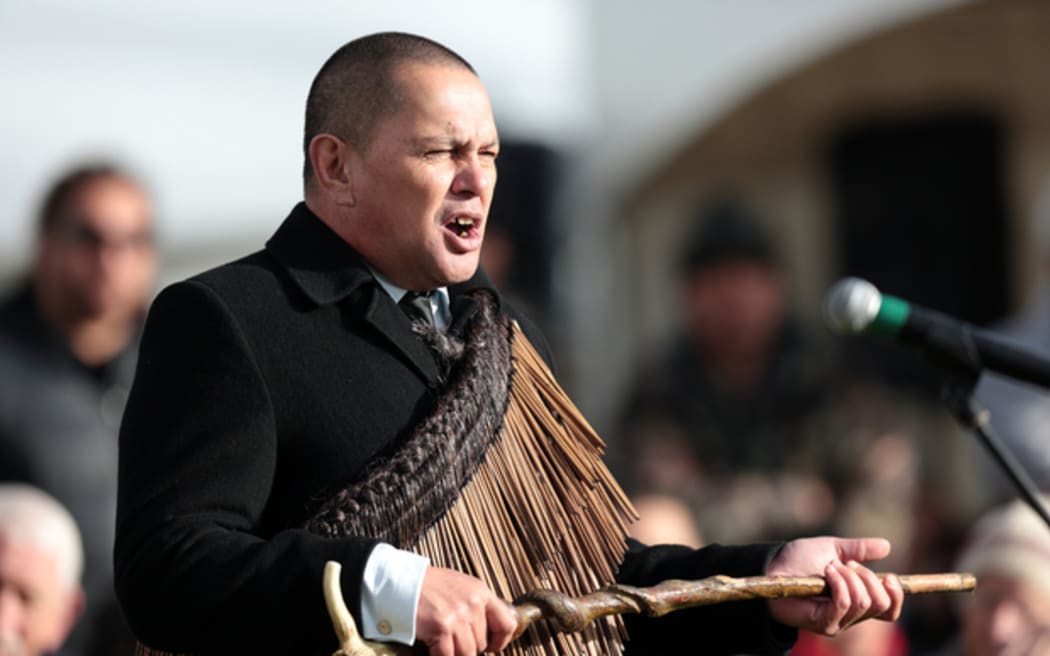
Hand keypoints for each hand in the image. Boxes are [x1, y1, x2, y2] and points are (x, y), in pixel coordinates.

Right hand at [416, 567, 516, 655]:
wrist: (399, 581)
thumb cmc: (426, 585)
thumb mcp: (459, 587)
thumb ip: (474, 604)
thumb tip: (484, 630)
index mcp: (480, 592)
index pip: (507, 623)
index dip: (500, 641)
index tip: (492, 648)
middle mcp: (473, 603)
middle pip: (481, 643)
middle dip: (468, 648)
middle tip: (452, 641)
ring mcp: (458, 615)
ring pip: (467, 653)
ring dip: (455, 654)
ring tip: (442, 645)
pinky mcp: (442, 627)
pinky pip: (448, 655)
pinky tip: (433, 651)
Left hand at [767, 536, 903, 635]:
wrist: (772, 566)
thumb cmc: (799, 560)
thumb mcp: (833, 549)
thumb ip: (859, 549)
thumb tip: (887, 546)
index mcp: (857, 599)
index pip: (889, 610)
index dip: (897, 595)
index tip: (890, 576)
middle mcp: (851, 616)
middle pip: (881, 604)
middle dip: (868, 577)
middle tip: (846, 564)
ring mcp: (838, 622)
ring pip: (863, 602)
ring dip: (850, 577)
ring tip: (831, 568)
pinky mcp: (824, 623)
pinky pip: (844, 602)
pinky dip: (839, 583)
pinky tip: (827, 573)